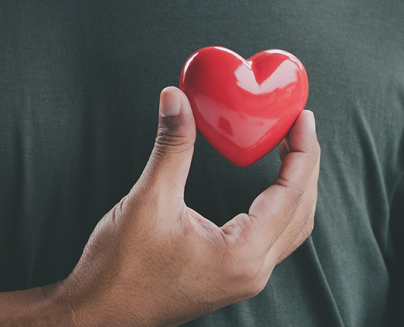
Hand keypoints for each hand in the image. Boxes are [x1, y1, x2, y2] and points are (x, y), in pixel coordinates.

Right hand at [49, 87, 320, 326]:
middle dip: (305, 166)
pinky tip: (265, 189)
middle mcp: (251, 272)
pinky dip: (277, 208)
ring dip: (295, 189)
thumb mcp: (148, 200)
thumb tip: (175, 99)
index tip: (302, 118)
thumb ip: (171, 147)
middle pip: (301, 212)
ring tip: (288, 151)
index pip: (290, 195)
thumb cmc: (120, 269)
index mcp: (241, 255)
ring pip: (290, 229)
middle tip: (299, 126)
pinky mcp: (229, 279)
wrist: (98, 313)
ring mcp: (242, 279)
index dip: (301, 151)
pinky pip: (271, 240)